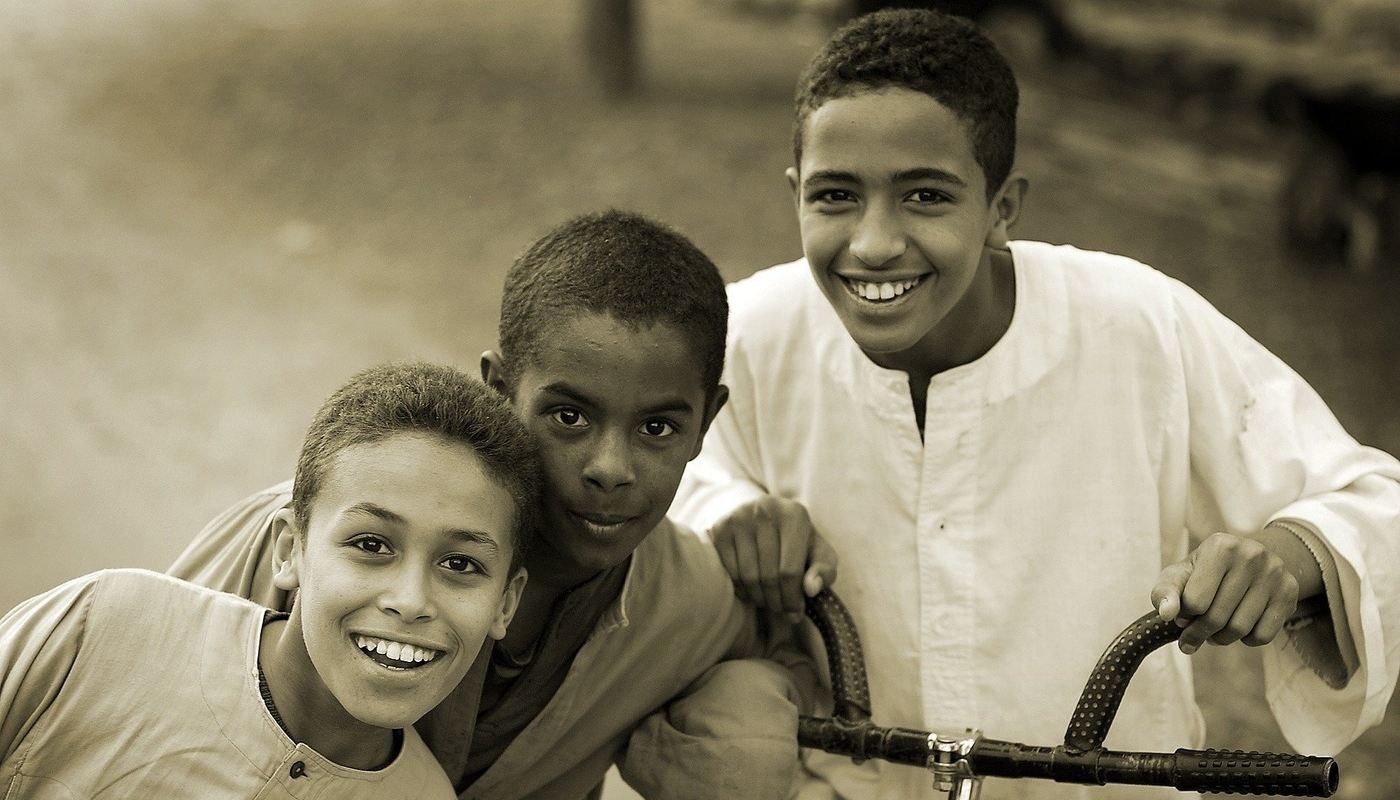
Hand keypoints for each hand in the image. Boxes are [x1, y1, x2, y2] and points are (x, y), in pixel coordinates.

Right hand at [710, 496, 837, 621]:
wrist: (760, 514)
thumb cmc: (795, 540)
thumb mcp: (817, 551)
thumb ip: (824, 570)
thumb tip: (811, 589)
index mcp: (795, 515)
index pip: (790, 570)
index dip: (792, 598)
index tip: (795, 613)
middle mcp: (765, 510)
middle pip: (768, 576)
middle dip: (776, 601)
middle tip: (780, 610)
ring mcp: (739, 518)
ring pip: (748, 576)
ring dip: (759, 598)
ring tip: (767, 601)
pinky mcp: (720, 528)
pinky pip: (730, 572)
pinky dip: (741, 588)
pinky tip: (751, 589)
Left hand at [1150, 532, 1299, 654]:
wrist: (1247, 561)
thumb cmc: (1203, 572)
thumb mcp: (1179, 575)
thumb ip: (1165, 592)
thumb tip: (1166, 614)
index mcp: (1220, 546)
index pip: (1195, 602)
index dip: (1184, 617)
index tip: (1182, 616)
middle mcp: (1252, 555)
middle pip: (1218, 618)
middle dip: (1200, 633)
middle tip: (1194, 635)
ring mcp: (1275, 573)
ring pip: (1241, 630)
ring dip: (1221, 639)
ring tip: (1214, 632)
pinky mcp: (1290, 592)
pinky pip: (1264, 636)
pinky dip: (1247, 640)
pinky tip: (1239, 626)